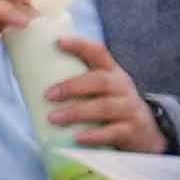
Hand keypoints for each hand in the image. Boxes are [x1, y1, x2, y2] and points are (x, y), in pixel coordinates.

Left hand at [25, 37, 152, 155]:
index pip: (99, 53)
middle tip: (48, 95)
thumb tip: (32, 78)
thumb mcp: (104, 90)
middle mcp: (123, 88)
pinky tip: (77, 138)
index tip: (59, 42)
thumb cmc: (113, 107)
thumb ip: (80, 82)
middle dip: (72, 87)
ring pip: (105, 107)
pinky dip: (94, 135)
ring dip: (76, 112)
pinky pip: (113, 132)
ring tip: (53, 118)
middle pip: (100, 81)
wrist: (147, 133)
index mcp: (113, 73)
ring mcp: (130, 109)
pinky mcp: (132, 130)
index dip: (81, 46)